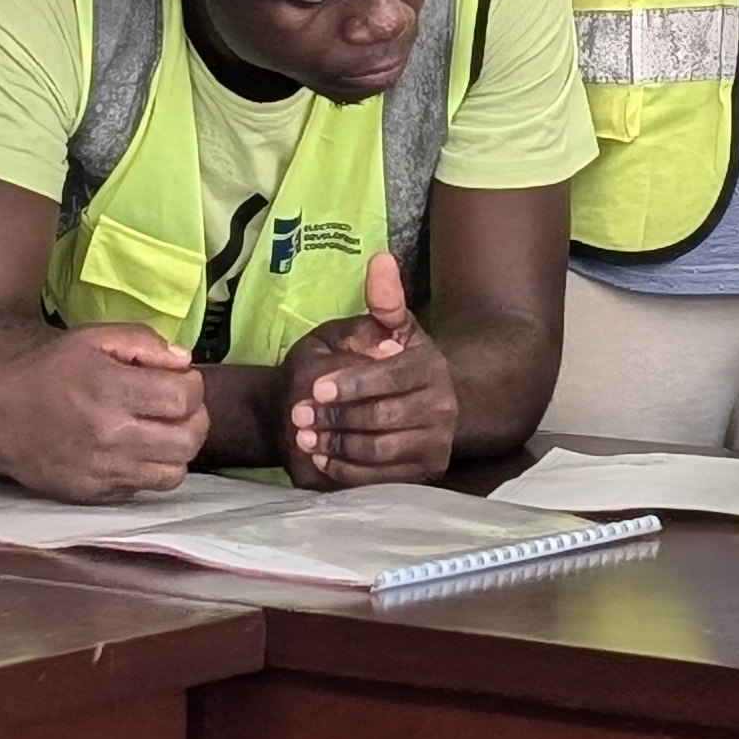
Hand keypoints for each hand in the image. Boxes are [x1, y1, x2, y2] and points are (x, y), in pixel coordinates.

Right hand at [0, 323, 205, 501]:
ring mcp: (104, 470)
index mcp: (112, 388)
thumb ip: (142, 342)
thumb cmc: (45, 372)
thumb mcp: (90, 338)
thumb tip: (184, 362)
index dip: (192, 386)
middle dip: (194, 421)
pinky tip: (135, 452)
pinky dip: (150, 471)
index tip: (178, 381)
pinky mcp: (96, 494)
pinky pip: (145, 489)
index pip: (186, 397)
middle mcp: (112, 434)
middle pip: (189, 439)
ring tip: (160, 433)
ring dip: (176, 450)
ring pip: (175, 472)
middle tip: (178, 410)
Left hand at [276, 252, 453, 488]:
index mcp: (430, 366)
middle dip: (335, 418)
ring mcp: (436, 442)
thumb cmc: (391, 362)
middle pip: (382, 418)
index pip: (389, 378)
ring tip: (303, 437)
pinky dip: (347, 470)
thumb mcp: (389, 327)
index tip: (314, 388)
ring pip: (380, 451)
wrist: (421, 404)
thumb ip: (383, 299)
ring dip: (337, 445)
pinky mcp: (425, 472)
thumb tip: (380, 259)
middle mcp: (442, 406)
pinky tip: (321, 457)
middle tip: (297, 416)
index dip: (351, 385)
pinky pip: (382, 478)